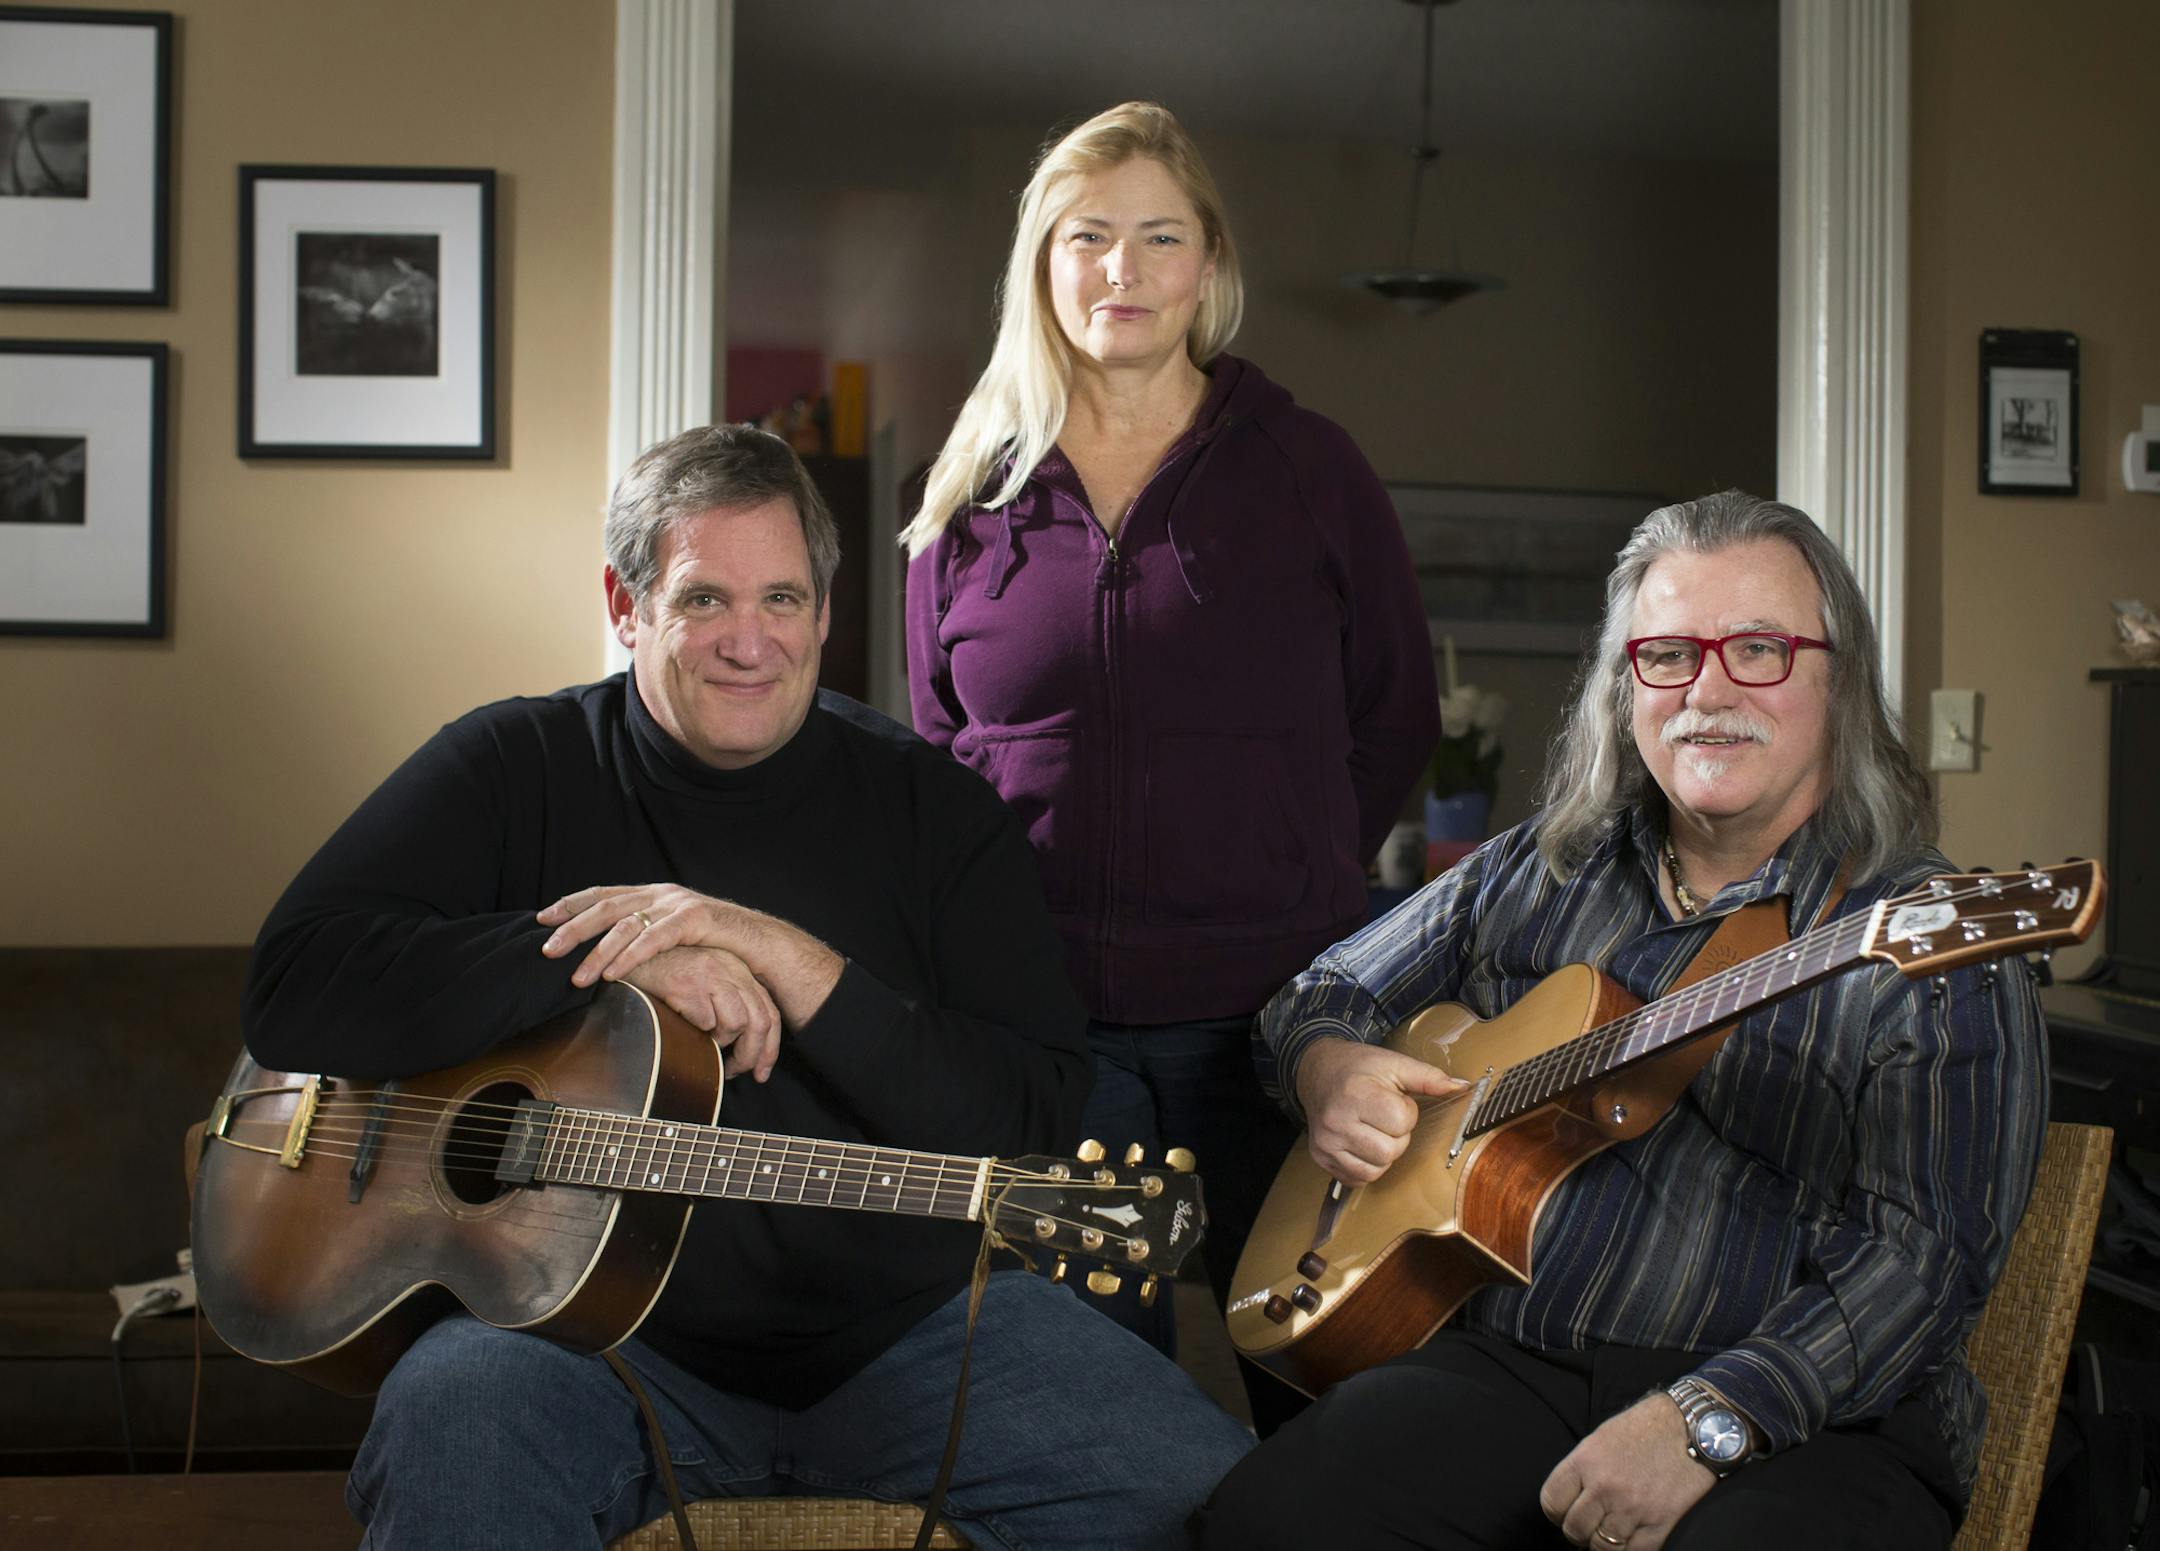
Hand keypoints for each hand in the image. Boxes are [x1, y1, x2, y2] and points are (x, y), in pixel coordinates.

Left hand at [537, 883, 724, 987]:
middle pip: (606, 907)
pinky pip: (653, 939)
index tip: (542, 918)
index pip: (603, 894)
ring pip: (625, 925)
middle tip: (546, 950)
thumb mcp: (672, 934)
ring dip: (596, 953)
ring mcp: (676, 904)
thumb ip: (644, 935)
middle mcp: (660, 894)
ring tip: (577, 977)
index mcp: (651, 893)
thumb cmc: (713, 944)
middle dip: (572, 929)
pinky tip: (612, 974)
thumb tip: (609, 952)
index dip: (571, 904)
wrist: (757, 942)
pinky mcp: (693, 919)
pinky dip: (629, 957)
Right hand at [621, 946, 782, 1081]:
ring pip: (736, 1024)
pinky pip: (704, 1022)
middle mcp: (730, 968)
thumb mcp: (706, 983)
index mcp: (739, 969)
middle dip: (750, 1055)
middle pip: (759, 1022)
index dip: (768, 1048)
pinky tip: (681, 1027)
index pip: (769, 1012)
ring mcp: (710, 974)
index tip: (761, 1073)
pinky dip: (696, 1033)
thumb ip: (728, 1004)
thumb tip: (745, 1050)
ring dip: (720, 1044)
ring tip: (702, 1045)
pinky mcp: (687, 983)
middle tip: (733, 1072)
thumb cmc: (667, 975)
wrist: (629, 957)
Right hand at [1292, 1038, 1465, 1184]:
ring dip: (1384, 1153)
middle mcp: (1336, 1121)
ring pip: (1376, 1170)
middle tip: (1384, 1117)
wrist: (1316, 1071)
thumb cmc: (1357, 1067)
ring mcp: (1326, 1144)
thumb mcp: (1393, 1063)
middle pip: (1390, 1151)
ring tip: (1373, 1130)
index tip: (1393, 1099)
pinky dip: (1368, 1166)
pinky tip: (1362, 1144)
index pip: (1401, 1122)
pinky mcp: (1321, 1159)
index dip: (1406, 1111)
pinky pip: (1358, 1178)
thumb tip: (1463, 1087)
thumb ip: (1429, 1077)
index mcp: (1356, 1094)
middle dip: (1397, 1136)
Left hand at [1538, 1394, 1713, 1549]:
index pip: (1551, 1502)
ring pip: (1603, 1547)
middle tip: (1590, 1526)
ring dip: (1604, 1544)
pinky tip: (1632, 1538)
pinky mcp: (1661, 1522)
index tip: (1566, 1512)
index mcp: (1585, 1461)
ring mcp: (1633, 1507)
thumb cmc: (1644, 1429)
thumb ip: (1582, 1471)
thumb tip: (1571, 1501)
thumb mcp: (1601, 1439)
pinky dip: (1631, 1549)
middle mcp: (1605, 1486)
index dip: (1556, 1512)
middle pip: (1574, 1529)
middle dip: (1579, 1531)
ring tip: (1611, 1533)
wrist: (1691, 1427)